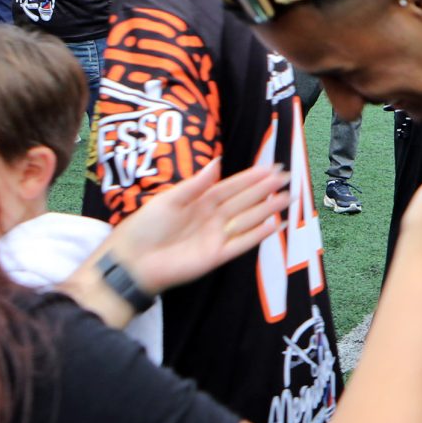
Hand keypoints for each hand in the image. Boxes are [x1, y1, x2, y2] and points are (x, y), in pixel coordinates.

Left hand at [101, 160, 289, 292]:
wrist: (134, 260)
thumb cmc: (146, 226)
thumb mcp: (169, 199)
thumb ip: (196, 184)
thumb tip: (218, 162)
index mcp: (200, 201)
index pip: (232, 186)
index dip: (251, 177)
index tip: (270, 167)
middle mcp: (213, 217)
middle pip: (245, 201)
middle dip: (265, 190)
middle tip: (287, 178)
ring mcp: (216, 237)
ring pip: (248, 220)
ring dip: (268, 209)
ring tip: (287, 197)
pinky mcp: (217, 256)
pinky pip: (242, 243)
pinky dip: (258, 235)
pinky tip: (274, 224)